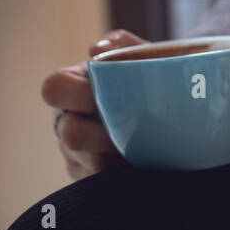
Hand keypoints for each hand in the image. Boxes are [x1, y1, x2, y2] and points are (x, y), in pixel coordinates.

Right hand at [41, 28, 145, 180]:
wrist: (175, 114)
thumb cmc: (150, 80)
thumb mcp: (143, 58)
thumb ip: (123, 45)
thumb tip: (96, 50)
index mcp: (71, 86)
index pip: (53, 88)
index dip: (76, 93)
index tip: (106, 94)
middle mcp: (67, 121)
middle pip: (70, 134)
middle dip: (104, 131)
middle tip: (131, 125)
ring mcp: (77, 154)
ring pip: (91, 163)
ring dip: (120, 153)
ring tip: (143, 144)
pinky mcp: (92, 180)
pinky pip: (105, 183)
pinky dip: (127, 172)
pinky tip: (143, 161)